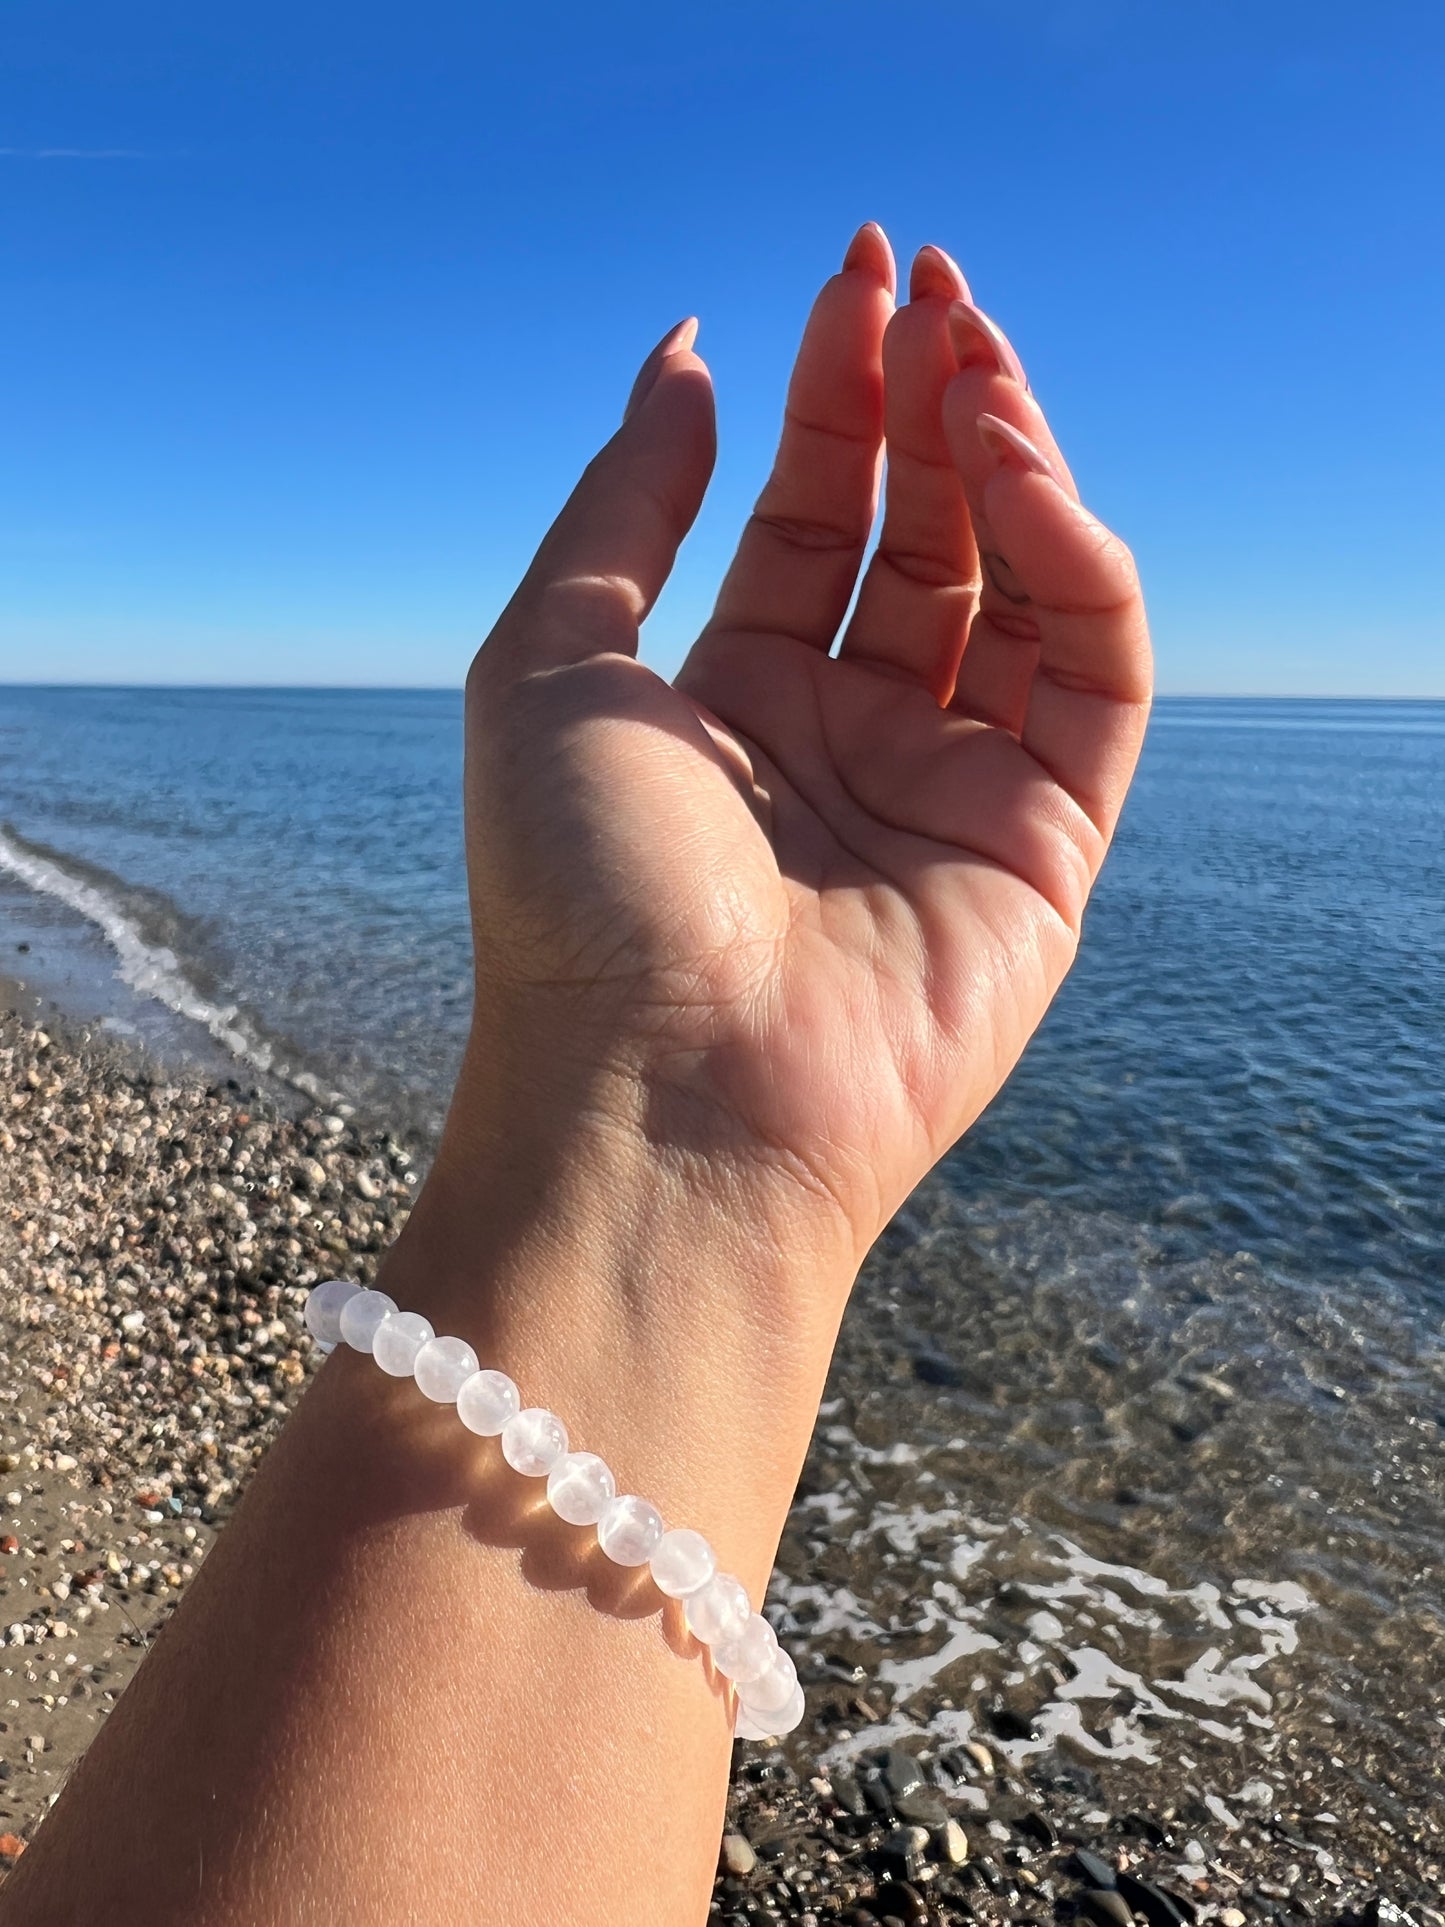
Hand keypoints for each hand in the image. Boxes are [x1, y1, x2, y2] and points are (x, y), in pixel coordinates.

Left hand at [427, 224, 1148, 1351]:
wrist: (659, 1101)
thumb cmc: (577, 891)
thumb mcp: (548, 658)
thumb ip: (628, 502)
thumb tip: (687, 355)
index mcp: (732, 703)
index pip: (810, 516)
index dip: (838, 396)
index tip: (856, 274)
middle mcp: (846, 742)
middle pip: (919, 539)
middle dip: (930, 406)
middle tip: (932, 283)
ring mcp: (950, 793)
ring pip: (1017, 592)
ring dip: (1007, 463)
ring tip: (975, 355)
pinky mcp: (1047, 850)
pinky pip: (1092, 678)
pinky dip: (1072, 564)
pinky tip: (1017, 473)